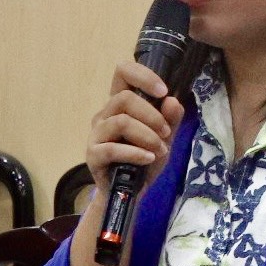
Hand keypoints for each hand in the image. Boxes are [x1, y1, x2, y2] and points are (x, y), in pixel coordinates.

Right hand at [86, 60, 185, 198]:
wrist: (130, 193)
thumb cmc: (144, 160)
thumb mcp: (164, 138)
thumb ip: (170, 120)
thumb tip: (173, 100)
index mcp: (121, 104)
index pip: (123, 72)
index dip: (143, 75)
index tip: (163, 91)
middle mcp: (105, 114)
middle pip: (124, 98)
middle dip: (151, 115)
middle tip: (165, 133)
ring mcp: (96, 134)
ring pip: (121, 121)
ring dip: (146, 135)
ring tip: (159, 150)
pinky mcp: (93, 155)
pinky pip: (111, 148)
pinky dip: (135, 153)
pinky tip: (148, 159)